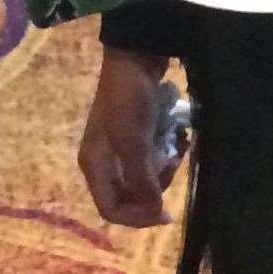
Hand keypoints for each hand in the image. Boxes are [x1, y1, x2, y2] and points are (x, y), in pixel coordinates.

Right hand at [79, 47, 180, 227]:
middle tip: (171, 164)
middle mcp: (105, 162)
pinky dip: (168, 153)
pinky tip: (178, 136)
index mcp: (95, 165)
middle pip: (131, 196)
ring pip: (147, 178)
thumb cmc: (129, 99)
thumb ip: (141, 178)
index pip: (111, 210)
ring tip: (176, 145)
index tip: (166, 213)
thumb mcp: (133, 140)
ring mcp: (121, 148)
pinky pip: (154, 159)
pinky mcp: (137, 136)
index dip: (137, 217)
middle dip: (155, 187)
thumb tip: (153, 210)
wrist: (136, 56)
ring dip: (165, 168)